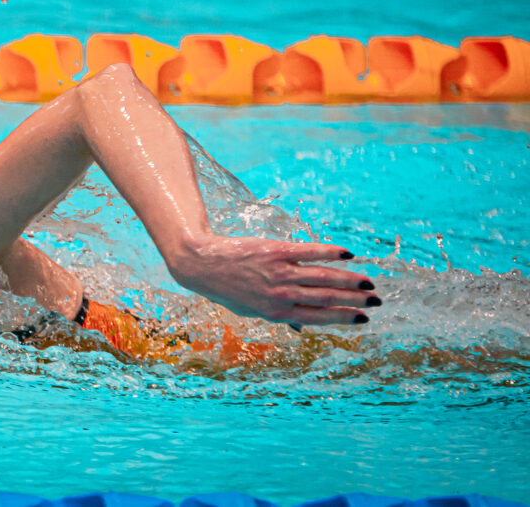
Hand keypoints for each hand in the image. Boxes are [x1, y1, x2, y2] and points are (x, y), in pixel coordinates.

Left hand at [167, 235, 378, 325]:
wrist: (203, 264)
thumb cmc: (228, 289)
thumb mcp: (251, 311)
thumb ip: (279, 317)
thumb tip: (301, 330)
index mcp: (277, 313)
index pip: (319, 318)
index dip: (345, 319)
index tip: (364, 319)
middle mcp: (282, 295)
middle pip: (327, 299)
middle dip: (355, 301)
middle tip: (377, 301)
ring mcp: (280, 273)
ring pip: (324, 278)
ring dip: (351, 280)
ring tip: (369, 282)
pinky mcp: (277, 251)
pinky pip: (310, 252)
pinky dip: (331, 253)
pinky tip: (348, 254)